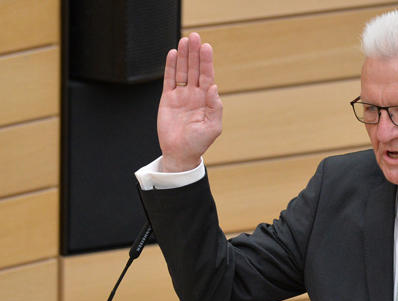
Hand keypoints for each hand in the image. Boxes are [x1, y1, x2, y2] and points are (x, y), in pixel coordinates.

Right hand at [157, 32, 222, 171]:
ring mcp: (181, 95)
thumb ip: (215, 107)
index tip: (206, 47)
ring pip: (182, 71)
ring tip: (185, 40)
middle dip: (195, 53)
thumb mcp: (213, 127)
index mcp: (207, 100)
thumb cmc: (198, 143)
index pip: (207, 76)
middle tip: (195, 36)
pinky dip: (171, 66)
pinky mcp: (168, 99)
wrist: (180, 153)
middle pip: (195, 69)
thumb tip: (213, 87)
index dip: (207, 61)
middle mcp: (195, 95)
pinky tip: (173, 54)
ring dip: (184, 56)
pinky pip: (169, 79)